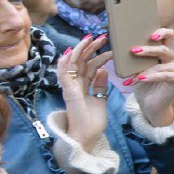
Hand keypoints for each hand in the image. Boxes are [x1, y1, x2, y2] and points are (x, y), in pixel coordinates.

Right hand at [56, 34, 111, 149]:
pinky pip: (63, 74)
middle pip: (81, 62)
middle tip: (102, 37)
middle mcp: (75, 85)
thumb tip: (103, 70)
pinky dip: (65, 62)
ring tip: (92, 38)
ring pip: (73, 63)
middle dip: (91, 48)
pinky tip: (71, 51)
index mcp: (83, 87)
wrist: (87, 137)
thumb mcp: (101, 98)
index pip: (89, 66)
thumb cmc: (92, 121)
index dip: (97, 56)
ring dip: (81, 50)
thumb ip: (100, 85)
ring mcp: (70, 88)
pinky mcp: (68, 92)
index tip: (109, 47)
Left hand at [128, 28, 173, 126]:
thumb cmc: (144, 85)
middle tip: (133, 51)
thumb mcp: (139, 68)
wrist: (150, 105)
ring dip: (144, 70)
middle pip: (164, 49)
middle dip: (148, 50)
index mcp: (166, 52)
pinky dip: (151, 77)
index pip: (169, 35)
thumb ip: (138, 58)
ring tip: (130, 77)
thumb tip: (120, 47)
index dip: (162, 32)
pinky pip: (165, 75)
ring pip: (161, 65)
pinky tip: (141, 78)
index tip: (150, 35)